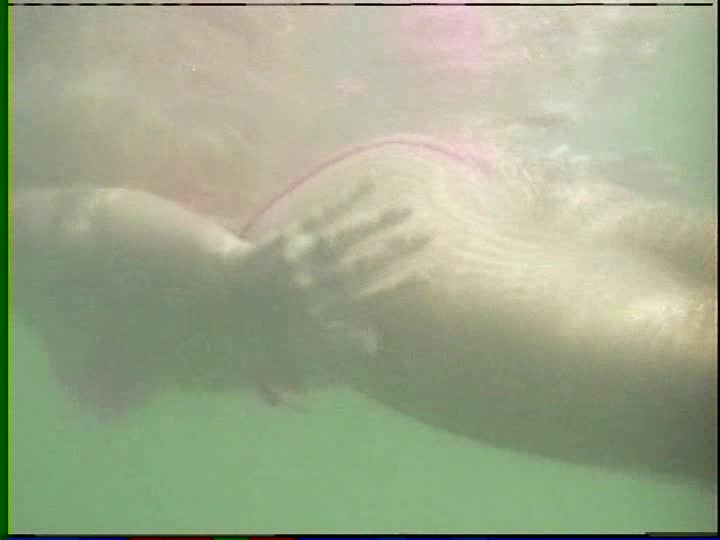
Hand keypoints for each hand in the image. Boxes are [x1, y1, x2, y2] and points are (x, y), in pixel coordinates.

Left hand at [230, 184, 428, 406]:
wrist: (210, 305)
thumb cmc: (251, 334)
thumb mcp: (291, 354)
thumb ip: (333, 351)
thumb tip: (374, 342)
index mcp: (318, 316)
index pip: (366, 299)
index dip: (397, 286)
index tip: (426, 274)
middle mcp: (314, 286)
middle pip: (362, 265)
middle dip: (397, 249)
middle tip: (428, 234)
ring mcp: (300, 258)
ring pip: (346, 238)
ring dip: (378, 223)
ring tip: (407, 209)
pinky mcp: (287, 236)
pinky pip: (320, 215)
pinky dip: (345, 198)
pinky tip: (367, 185)